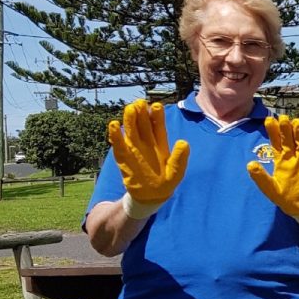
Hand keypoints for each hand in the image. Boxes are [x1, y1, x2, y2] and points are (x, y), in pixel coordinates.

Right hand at [107, 99, 189, 218]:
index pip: (158, 126)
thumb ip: (180, 158)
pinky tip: (114, 125)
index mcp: (160, 144)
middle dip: (142, 113)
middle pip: (143, 125)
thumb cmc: (166, 182)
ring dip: (129, 120)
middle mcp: (146, 143)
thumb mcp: (177, 172)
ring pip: (131, 131)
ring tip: (130, 109)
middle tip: (140, 102)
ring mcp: (134, 148)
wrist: (151, 196)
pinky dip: (115, 135)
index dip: (157, 116)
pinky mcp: (123, 157)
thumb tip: (184, 143)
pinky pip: (118, 144)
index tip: (156, 106)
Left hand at [247, 115, 298, 227]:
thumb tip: (250, 164)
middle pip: (289, 139)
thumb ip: (261, 178)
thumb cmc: (285, 198)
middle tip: (283, 118)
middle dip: (286, 128)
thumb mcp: (270, 189)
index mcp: (280, 160)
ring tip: (297, 122)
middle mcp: (292, 157)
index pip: (276, 142)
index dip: (273, 131)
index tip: (269, 120)